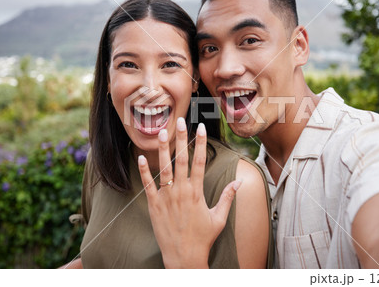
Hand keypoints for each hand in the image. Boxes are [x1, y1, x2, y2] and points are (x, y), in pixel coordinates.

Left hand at [138, 117, 241, 267]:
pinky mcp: (154, 205)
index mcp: (197, 192)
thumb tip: (238, 181)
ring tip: (160, 132)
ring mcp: (166, 197)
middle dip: (181, 138)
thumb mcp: (219, 218)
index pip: (199, 161)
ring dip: (162, 149)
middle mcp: (181, 191)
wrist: (184, 257)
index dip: (200, 143)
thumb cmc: (203, 238)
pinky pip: (148, 185)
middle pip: (181, 159)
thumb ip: (227, 197)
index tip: (201, 128)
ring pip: (163, 168)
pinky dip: (143, 172)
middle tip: (179, 121)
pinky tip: (140, 158)